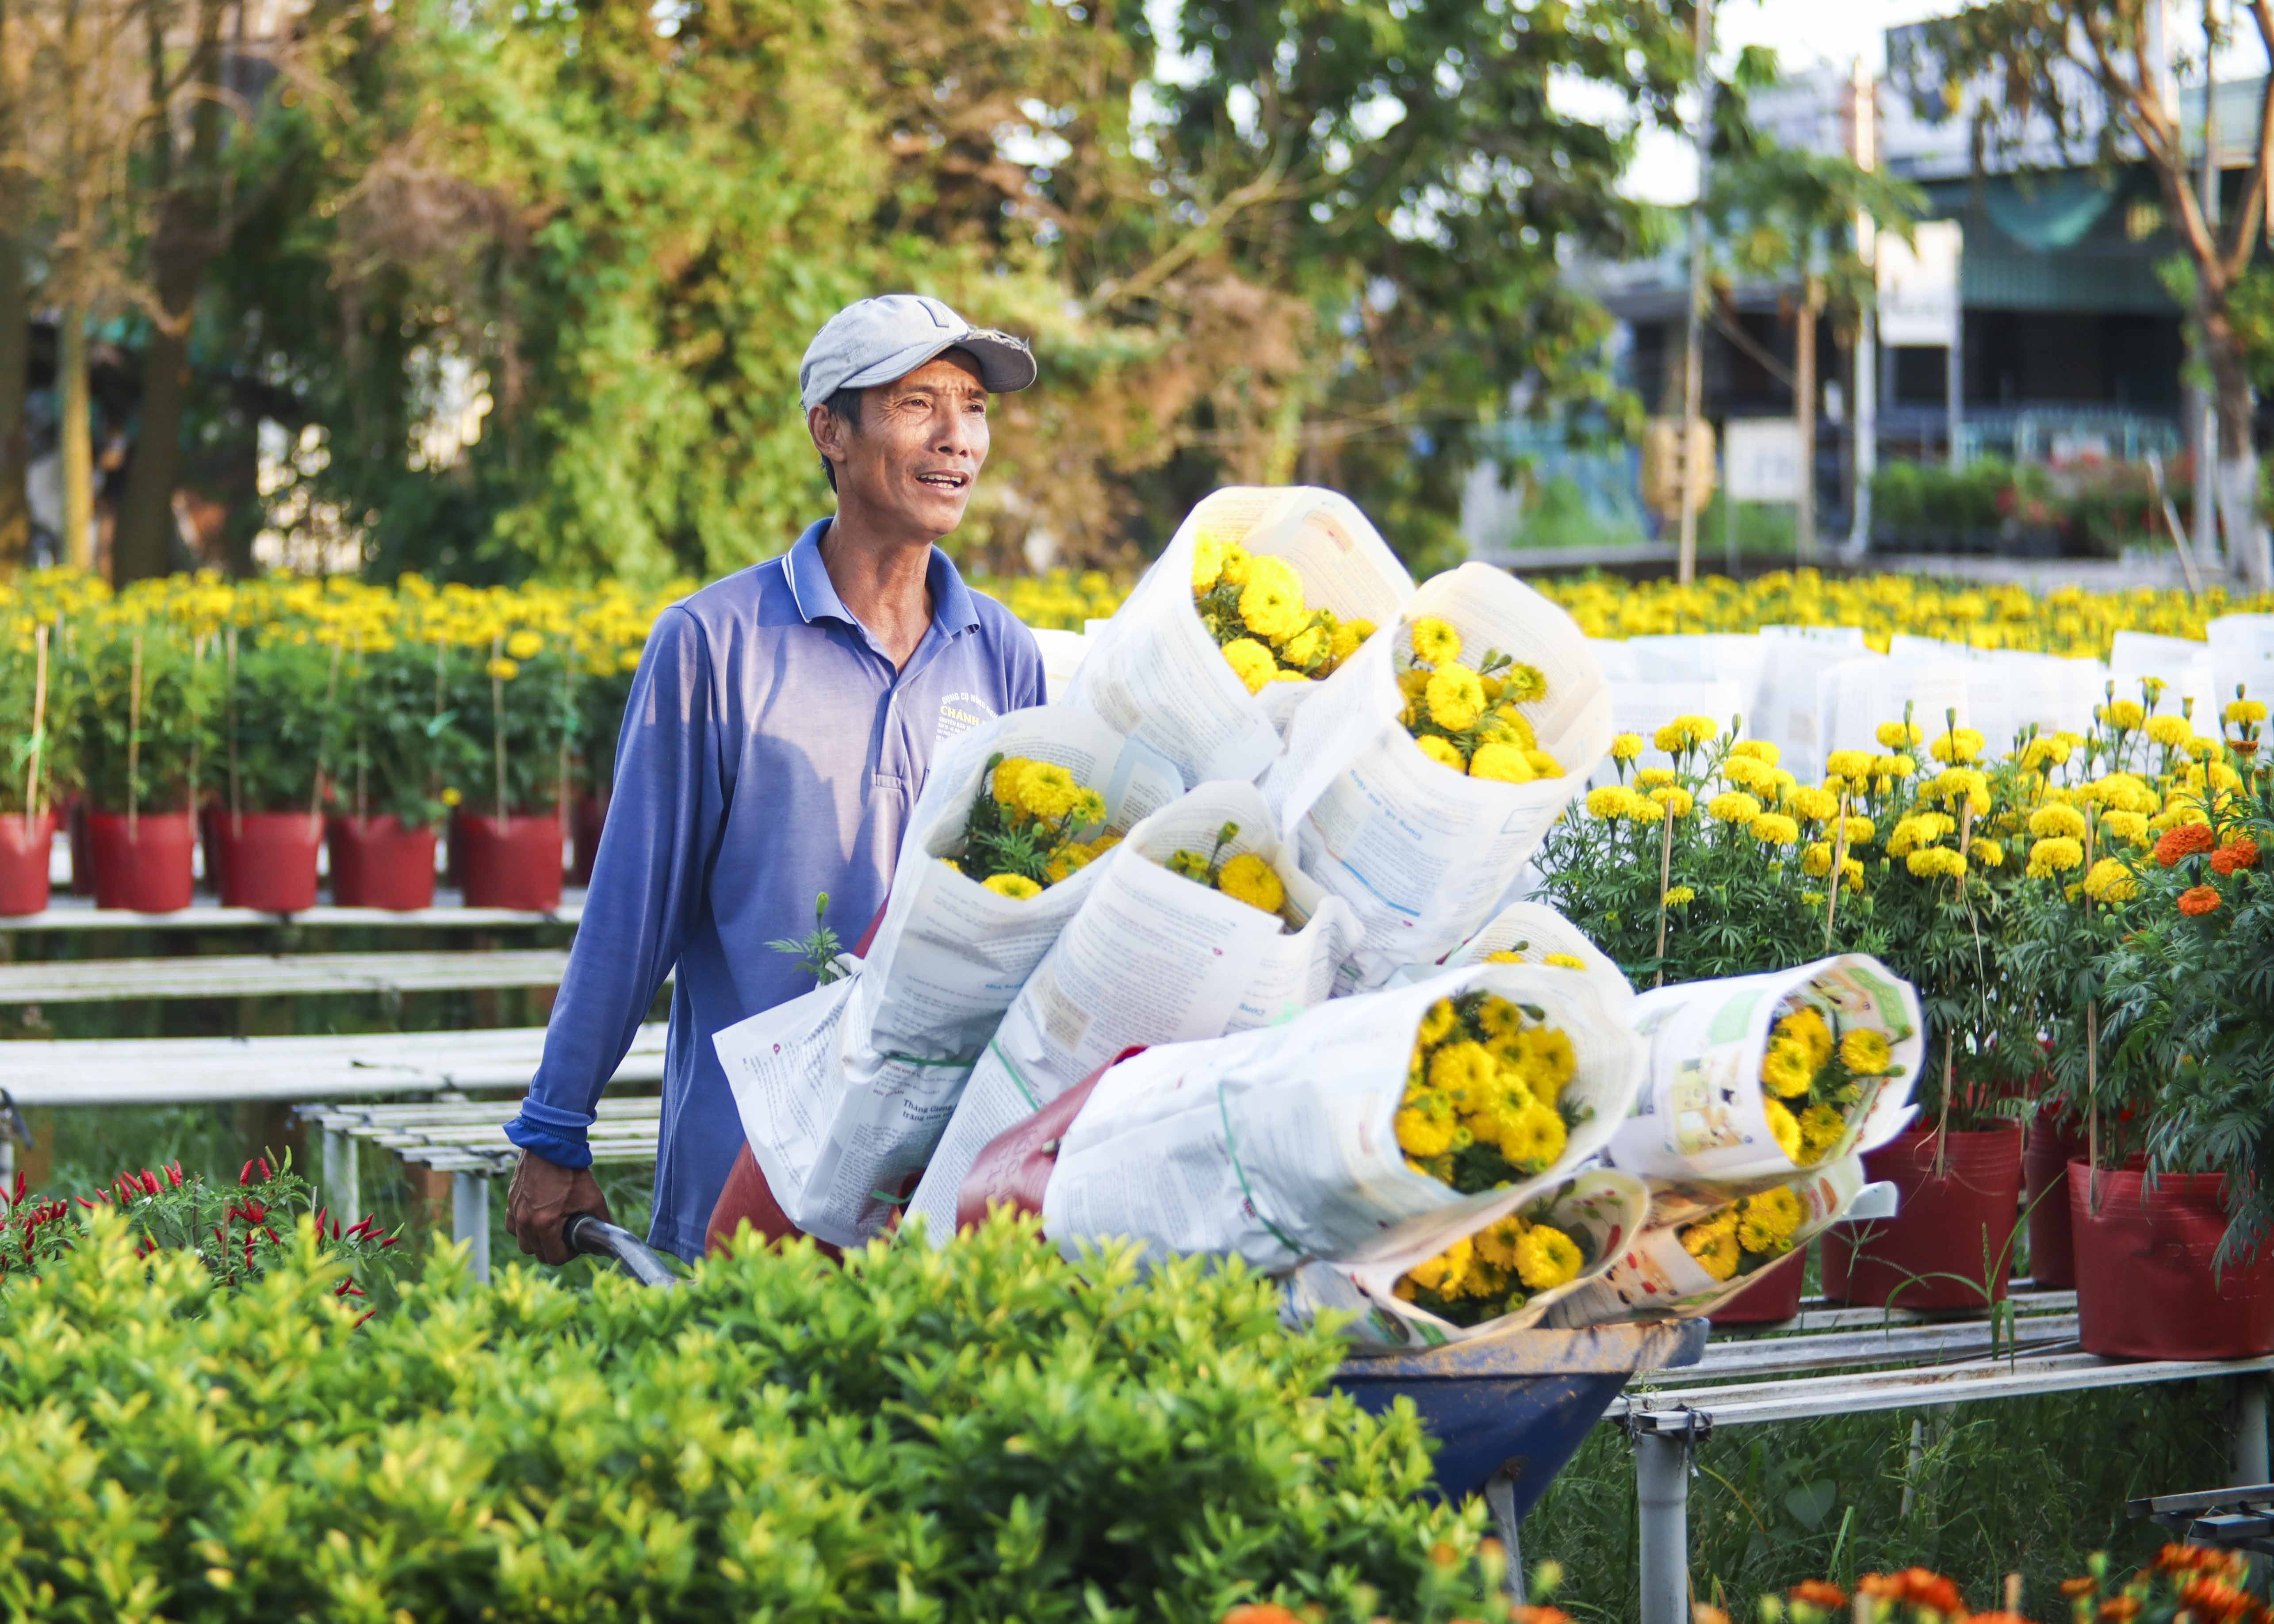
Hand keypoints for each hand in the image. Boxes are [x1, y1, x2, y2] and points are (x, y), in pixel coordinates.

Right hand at [506, 1150, 612, 1265]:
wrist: (552, 1145)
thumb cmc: (572, 1171)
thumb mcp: (593, 1198)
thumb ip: (600, 1220)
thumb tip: (606, 1235)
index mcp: (545, 1223)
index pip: (554, 1258)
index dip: (569, 1255)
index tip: (576, 1245)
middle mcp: (526, 1221)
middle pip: (537, 1253)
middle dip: (554, 1250)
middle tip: (566, 1238)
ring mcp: (515, 1211)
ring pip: (523, 1242)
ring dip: (537, 1241)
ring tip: (552, 1229)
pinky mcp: (511, 1201)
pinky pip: (512, 1227)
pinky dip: (523, 1228)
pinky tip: (536, 1219)